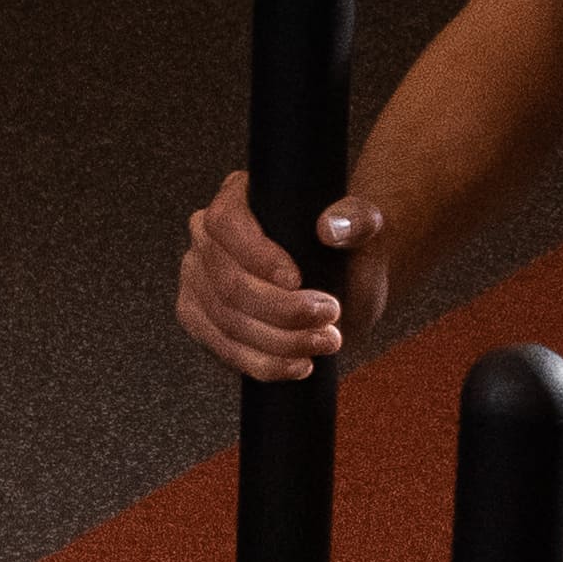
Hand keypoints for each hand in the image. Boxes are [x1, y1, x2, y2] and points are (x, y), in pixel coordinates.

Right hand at [176, 171, 383, 383]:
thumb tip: (331, 228)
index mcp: (237, 198)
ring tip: (325, 341)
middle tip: (329, 315)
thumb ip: (357, 220)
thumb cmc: (346, 250)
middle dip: (282, 310)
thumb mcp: (363, 229)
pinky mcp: (201, 320)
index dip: (258, 256)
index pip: (227, 223)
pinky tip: (299, 364)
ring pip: (227, 322)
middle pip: (228, 282)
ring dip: (280, 342)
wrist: (342, 286)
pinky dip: (264, 364)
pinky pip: (223, 350)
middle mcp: (207, 237)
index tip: (297, 280)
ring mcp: (199, 281)